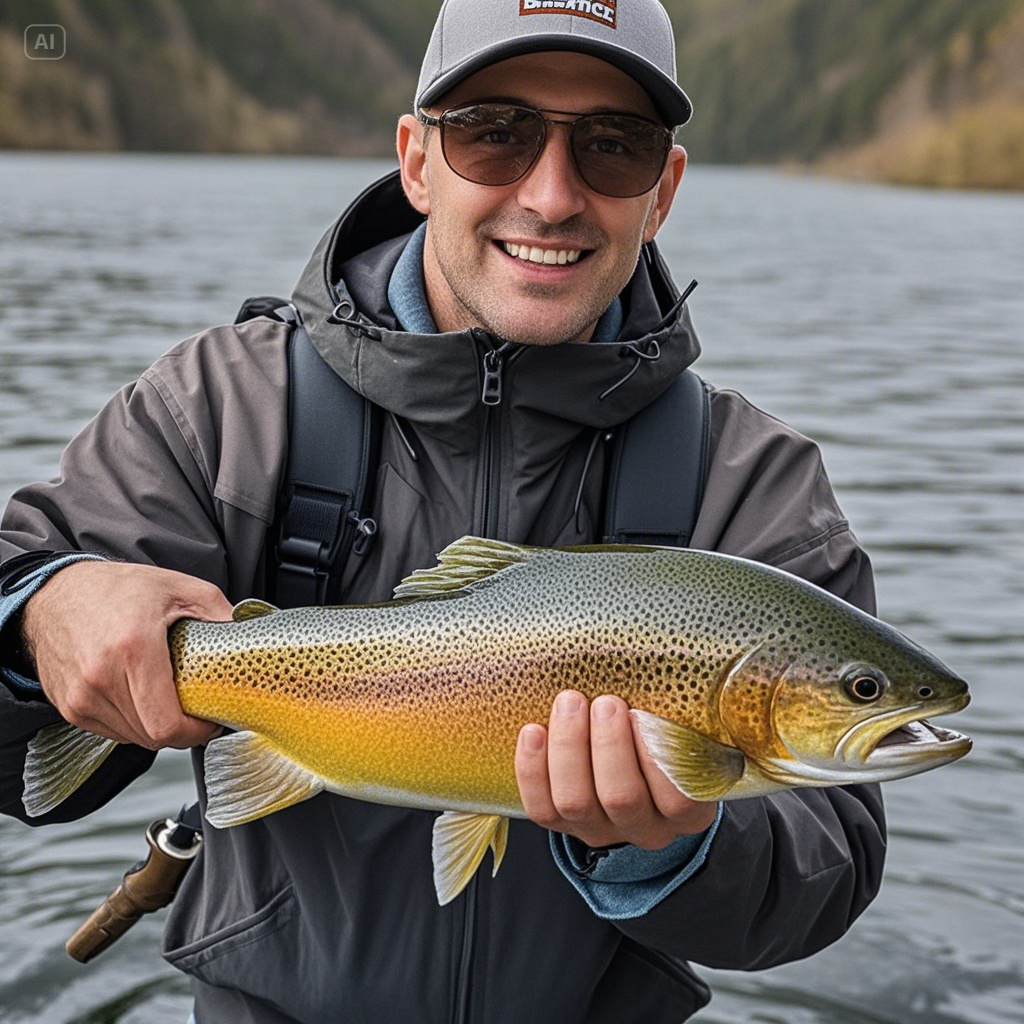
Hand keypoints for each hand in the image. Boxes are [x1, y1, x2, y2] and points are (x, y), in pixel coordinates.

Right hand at [21, 560, 233, 749]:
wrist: (56, 592)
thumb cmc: (117, 588)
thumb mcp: (180, 587)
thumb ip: (220, 614)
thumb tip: (249, 638)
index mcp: (133, 648)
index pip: (166, 725)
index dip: (196, 732)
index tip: (210, 719)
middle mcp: (101, 677)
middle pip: (153, 736)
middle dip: (182, 729)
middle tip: (196, 708)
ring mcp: (80, 696)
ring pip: (134, 738)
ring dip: (157, 726)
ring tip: (168, 697)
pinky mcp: (69, 707)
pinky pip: (113, 732)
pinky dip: (133, 722)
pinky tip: (141, 696)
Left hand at [515, 690, 717, 849]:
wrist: (627, 767)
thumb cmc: (657, 737)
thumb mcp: (680, 731)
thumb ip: (673, 714)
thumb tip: (657, 663)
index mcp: (685, 809)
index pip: (678, 801)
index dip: (657, 758)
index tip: (642, 715)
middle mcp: (644, 828)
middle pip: (621, 799)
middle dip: (608, 745)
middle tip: (607, 702)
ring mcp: (600, 829)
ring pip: (576, 802)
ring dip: (569, 746)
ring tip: (570, 702)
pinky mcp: (562, 825)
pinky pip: (541, 807)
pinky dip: (533, 768)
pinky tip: (533, 731)